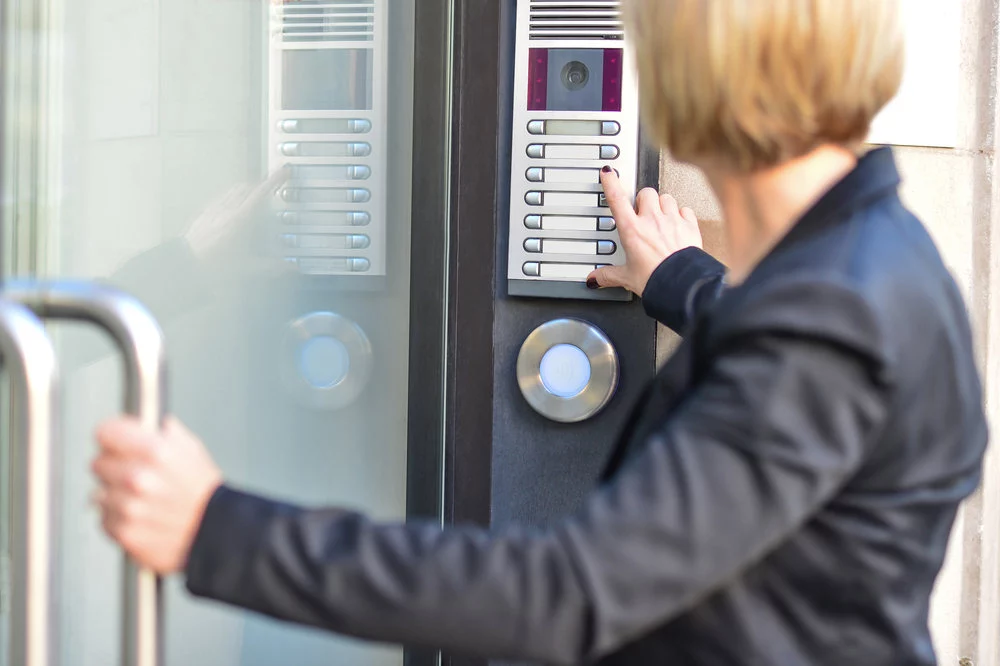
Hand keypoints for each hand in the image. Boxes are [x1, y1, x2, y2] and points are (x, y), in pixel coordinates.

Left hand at [91, 416, 222, 573]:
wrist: (216, 534)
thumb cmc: (205, 494)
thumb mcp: (193, 451)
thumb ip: (168, 433)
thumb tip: (154, 423)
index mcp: (155, 451)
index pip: (106, 432)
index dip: (112, 436)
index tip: (115, 442)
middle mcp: (137, 477)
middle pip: (98, 463)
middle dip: (114, 467)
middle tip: (135, 476)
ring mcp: (128, 507)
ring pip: (99, 493)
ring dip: (115, 495)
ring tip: (142, 501)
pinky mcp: (123, 531)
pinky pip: (104, 518)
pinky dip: (118, 519)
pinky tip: (141, 517)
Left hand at [184, 166, 289, 260]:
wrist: (184, 263)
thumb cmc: (211, 264)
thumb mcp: (246, 266)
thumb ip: (270, 265)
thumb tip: (287, 267)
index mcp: (240, 219)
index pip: (261, 193)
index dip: (274, 181)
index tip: (283, 172)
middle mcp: (227, 209)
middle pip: (248, 187)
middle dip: (262, 184)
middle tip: (271, 187)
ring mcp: (214, 209)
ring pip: (233, 189)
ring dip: (247, 189)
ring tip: (253, 195)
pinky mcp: (204, 213)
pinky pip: (221, 197)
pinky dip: (231, 196)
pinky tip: (232, 206)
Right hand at [587, 167, 702, 295]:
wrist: (681, 285)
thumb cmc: (656, 280)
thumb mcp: (627, 278)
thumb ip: (609, 275)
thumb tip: (595, 278)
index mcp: (632, 230)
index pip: (617, 199)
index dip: (611, 183)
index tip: (608, 174)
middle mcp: (652, 220)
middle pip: (646, 192)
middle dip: (643, 199)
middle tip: (641, 211)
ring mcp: (672, 220)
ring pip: (666, 198)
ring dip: (662, 204)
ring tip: (660, 217)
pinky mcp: (690, 226)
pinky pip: (685, 210)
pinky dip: (681, 214)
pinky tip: (678, 223)